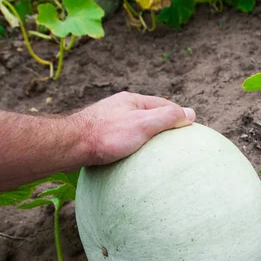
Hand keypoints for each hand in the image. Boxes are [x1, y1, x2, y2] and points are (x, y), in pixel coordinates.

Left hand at [74, 92, 195, 165]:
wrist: (70, 146)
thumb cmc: (107, 135)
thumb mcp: (143, 124)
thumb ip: (166, 118)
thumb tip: (190, 113)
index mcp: (132, 101)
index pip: (164, 105)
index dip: (179, 115)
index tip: (190, 128)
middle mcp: (120, 108)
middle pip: (149, 115)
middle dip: (162, 125)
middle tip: (176, 140)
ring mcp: (109, 121)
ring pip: (134, 128)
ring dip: (147, 137)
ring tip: (157, 152)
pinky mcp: (99, 136)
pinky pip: (123, 140)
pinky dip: (133, 147)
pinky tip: (134, 159)